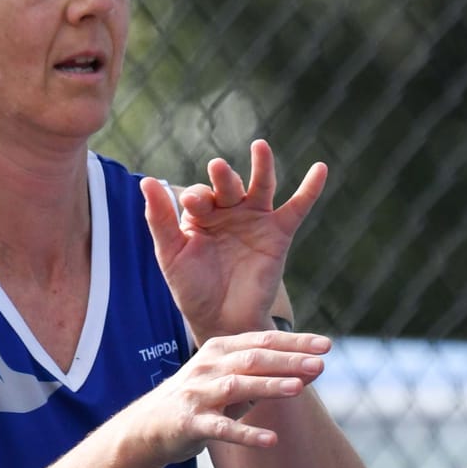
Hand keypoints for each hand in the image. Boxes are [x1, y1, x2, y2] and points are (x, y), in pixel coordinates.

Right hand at [127, 329, 329, 462]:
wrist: (147, 429)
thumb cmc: (198, 402)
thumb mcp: (231, 382)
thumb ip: (265, 375)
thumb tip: (313, 368)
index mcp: (219, 351)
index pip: (262, 341)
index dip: (294, 342)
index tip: (325, 345)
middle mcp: (208, 367)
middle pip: (253, 360)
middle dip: (288, 360)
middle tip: (320, 363)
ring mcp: (197, 394)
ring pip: (236, 387)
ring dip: (269, 387)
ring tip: (299, 389)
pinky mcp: (189, 424)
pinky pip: (220, 429)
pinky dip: (246, 435)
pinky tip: (270, 441)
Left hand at [140, 141, 326, 343]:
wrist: (223, 321)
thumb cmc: (193, 289)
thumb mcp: (171, 255)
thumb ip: (159, 219)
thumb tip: (146, 181)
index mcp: (201, 215)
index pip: (199, 195)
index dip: (196, 197)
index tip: (191, 204)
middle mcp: (228, 212)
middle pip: (228, 184)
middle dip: (223, 177)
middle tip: (217, 168)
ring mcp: (255, 220)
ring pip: (261, 185)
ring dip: (261, 166)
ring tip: (259, 147)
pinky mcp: (279, 234)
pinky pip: (297, 207)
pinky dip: (310, 189)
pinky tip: (320, 168)